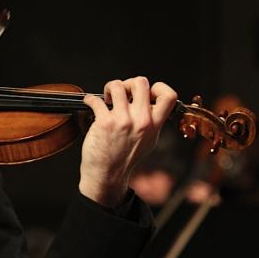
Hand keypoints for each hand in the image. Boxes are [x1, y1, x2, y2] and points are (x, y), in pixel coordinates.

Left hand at [80, 77, 176, 206]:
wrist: (108, 174)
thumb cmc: (126, 157)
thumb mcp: (149, 140)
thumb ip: (153, 121)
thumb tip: (151, 101)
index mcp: (154, 124)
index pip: (169, 96)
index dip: (158, 87)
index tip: (146, 92)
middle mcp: (141, 121)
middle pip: (140, 82)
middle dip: (128, 83)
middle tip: (121, 94)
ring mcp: (122, 121)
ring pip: (117, 85)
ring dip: (109, 88)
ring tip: (106, 98)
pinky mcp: (104, 123)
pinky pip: (95, 100)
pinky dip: (89, 99)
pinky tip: (89, 103)